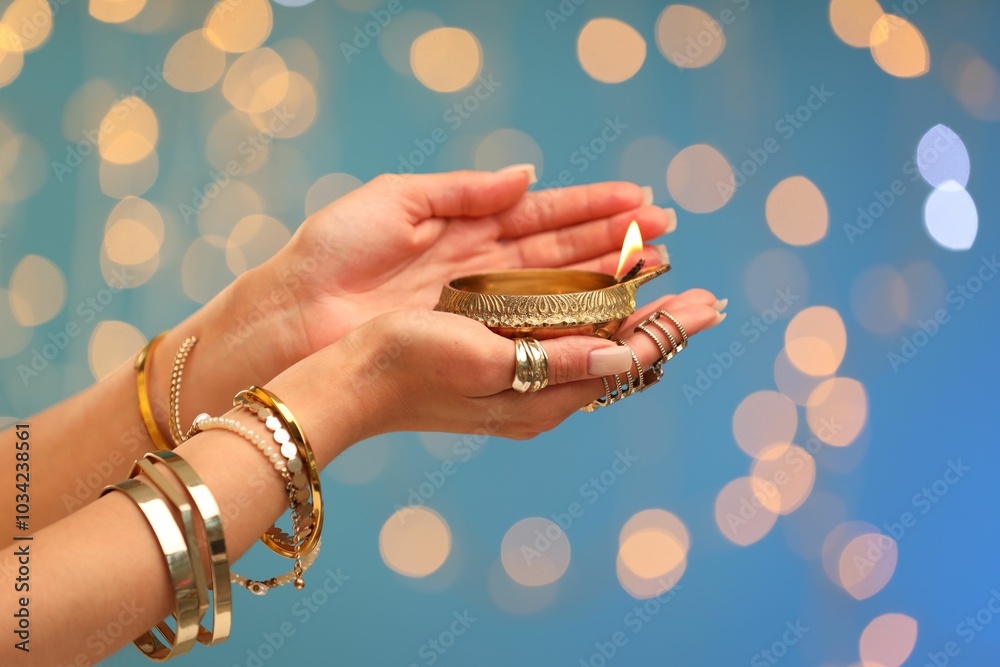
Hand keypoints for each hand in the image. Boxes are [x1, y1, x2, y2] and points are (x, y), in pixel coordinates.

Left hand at [258, 169, 674, 362]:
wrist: (291, 315)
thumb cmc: (332, 253)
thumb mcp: (396, 199)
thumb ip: (464, 189)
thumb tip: (527, 175)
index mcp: (463, 226)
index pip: (542, 212)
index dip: (591, 206)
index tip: (639, 199)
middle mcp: (481, 269)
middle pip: (561, 252)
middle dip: (614, 240)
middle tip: (667, 234)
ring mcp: (479, 307)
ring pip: (557, 290)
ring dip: (606, 278)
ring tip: (655, 265)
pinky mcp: (471, 343)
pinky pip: (532, 328)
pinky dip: (572, 321)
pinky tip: (610, 312)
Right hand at [270, 289, 722, 458]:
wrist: (353, 380)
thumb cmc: (410, 367)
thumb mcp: (487, 364)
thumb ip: (560, 364)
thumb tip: (626, 358)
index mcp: (542, 395)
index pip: (625, 359)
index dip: (669, 328)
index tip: (709, 303)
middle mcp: (540, 392)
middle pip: (618, 352)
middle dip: (663, 322)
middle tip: (707, 298)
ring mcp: (521, 378)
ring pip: (594, 343)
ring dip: (632, 313)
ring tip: (664, 287)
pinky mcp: (500, 362)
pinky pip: (563, 339)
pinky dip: (594, 316)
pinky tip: (602, 302)